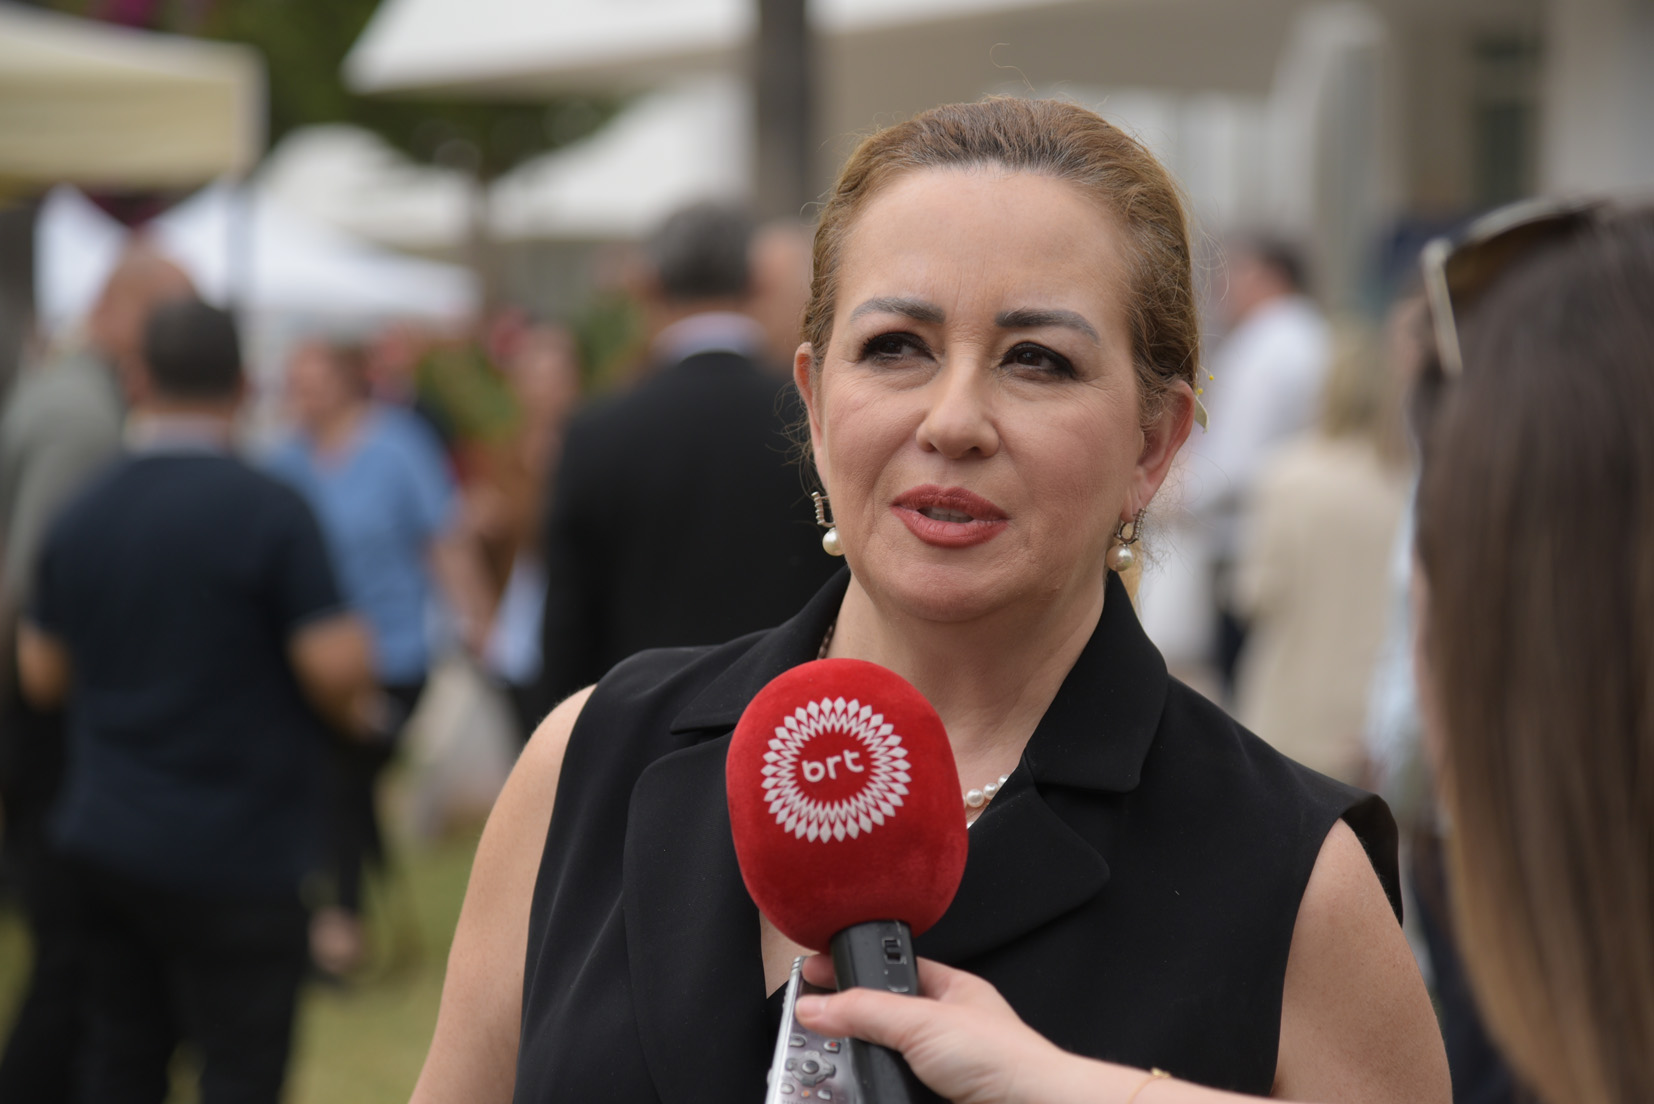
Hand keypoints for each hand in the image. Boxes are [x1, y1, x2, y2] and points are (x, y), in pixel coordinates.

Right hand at [794, 955, 1090, 1103]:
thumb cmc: (1004, 1059)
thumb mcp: (923, 1022)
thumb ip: (866, 1011)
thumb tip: (818, 1005)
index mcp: (951, 990)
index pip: (892, 970)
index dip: (853, 969)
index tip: (814, 972)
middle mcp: (946, 1028)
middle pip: (882, 1019)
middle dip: (850, 1023)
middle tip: (813, 1026)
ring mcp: (941, 1069)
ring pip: (885, 1060)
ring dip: (859, 1064)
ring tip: (830, 1066)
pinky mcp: (934, 1099)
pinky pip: (891, 1090)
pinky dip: (873, 1091)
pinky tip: (862, 1090)